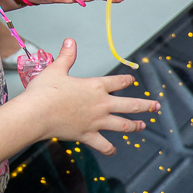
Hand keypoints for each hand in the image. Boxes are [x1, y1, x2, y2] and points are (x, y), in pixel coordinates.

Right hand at [19, 39, 159, 155]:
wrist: (35, 114)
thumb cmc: (43, 92)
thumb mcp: (56, 70)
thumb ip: (66, 57)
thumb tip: (70, 41)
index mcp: (95, 87)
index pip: (118, 82)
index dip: (126, 80)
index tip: (132, 80)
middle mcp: (101, 104)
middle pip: (130, 105)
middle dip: (145, 105)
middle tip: (156, 106)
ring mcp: (97, 121)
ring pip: (123, 125)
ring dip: (135, 126)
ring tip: (143, 126)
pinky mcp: (88, 135)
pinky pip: (103, 145)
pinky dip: (109, 149)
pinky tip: (113, 151)